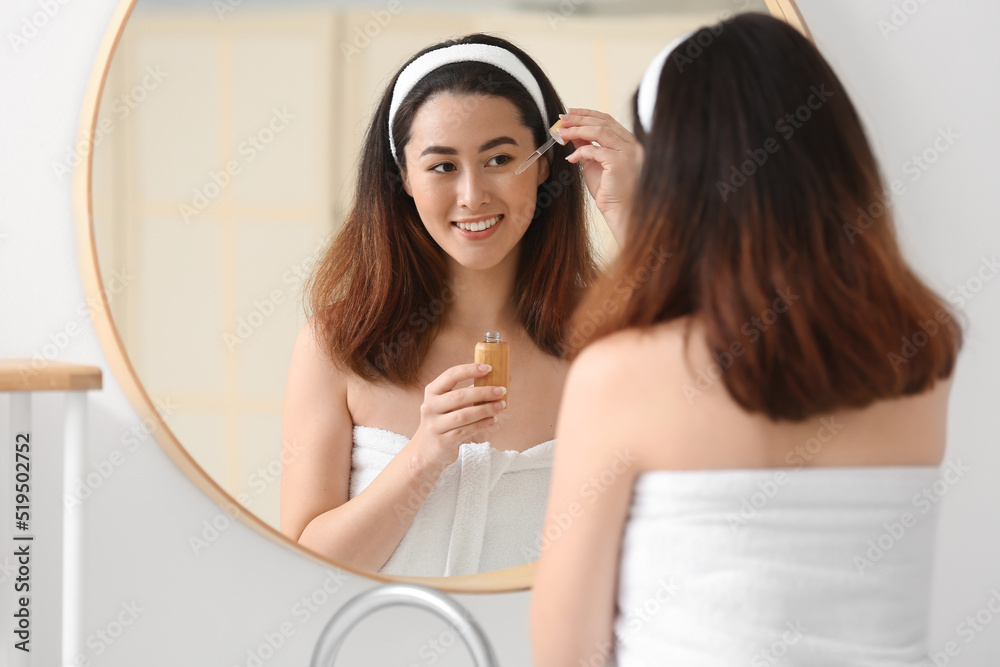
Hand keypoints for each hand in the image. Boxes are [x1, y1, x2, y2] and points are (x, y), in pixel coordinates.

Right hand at [411, 363, 506, 468]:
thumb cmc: (443, 422)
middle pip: (459, 396)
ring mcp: (434, 425)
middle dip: (483, 392)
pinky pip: (466, 431)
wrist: (426, 451)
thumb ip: (469, 392)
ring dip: (485, 409)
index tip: (489, 368)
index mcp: (432, 392)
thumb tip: (498, 382)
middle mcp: (430, 407)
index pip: (451, 375)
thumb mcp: (449, 405)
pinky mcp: (442, 441)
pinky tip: (492, 420)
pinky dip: (481, 424)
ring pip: (464, 415)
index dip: (470, 370)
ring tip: (501, 406)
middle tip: (501, 391)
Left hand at [558, 108, 642, 246]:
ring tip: (561, 132)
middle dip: (580, 118)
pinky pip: (595, 150)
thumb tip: (573, 133)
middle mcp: (631, 144)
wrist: (621, 211)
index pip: (608, 120)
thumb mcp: (595, 164)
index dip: (588, 114)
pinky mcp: (619, 162)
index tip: (571, 112)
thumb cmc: (610, 191)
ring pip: (599, 131)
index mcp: (628, 142)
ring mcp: (628, 152)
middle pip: (603, 122)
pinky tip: (570, 158)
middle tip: (562, 118)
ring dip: (577, 130)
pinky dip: (580, 152)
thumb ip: (587, 147)